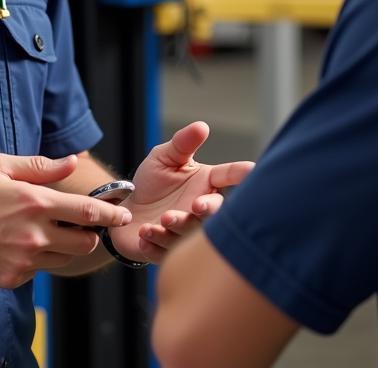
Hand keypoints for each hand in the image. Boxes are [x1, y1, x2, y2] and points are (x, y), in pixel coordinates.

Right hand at [0, 153, 131, 287]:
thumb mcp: (3, 165)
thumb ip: (42, 166)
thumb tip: (72, 162)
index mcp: (35, 203)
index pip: (88, 212)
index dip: (112, 214)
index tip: (125, 214)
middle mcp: (33, 234)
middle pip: (84, 243)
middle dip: (91, 234)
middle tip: (84, 225)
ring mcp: (22, 260)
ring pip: (64, 259)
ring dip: (65, 248)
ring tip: (49, 232)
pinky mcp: (10, 278)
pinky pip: (38, 271)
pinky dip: (39, 260)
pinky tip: (22, 245)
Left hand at [108, 122, 253, 263]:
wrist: (126, 210)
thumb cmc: (152, 182)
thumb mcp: (164, 157)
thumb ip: (182, 143)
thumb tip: (202, 126)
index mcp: (205, 183)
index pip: (227, 176)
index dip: (239, 173)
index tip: (251, 169)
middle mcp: (200, 209)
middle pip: (214, 212)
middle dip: (207, 209)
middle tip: (195, 205)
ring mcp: (185, 232)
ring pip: (189, 233)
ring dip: (176, 226)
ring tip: (160, 220)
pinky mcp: (167, 251)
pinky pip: (166, 251)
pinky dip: (155, 243)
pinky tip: (144, 234)